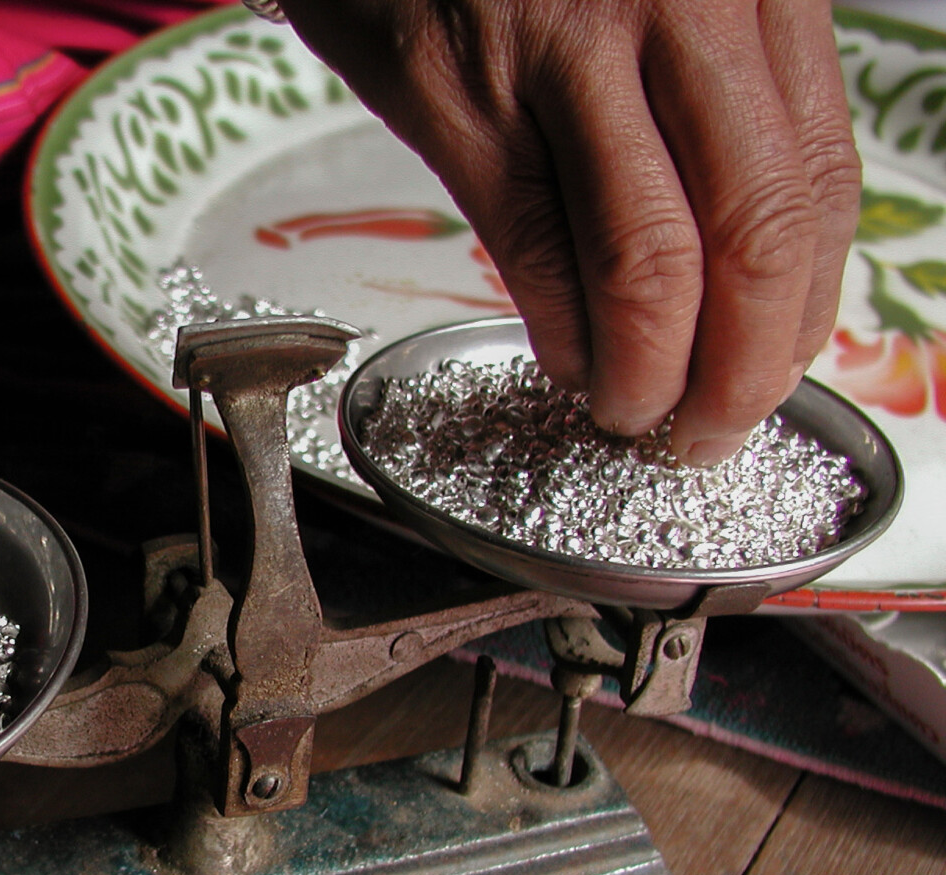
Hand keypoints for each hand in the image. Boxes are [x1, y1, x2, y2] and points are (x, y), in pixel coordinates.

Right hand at [279, 0, 860, 464]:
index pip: (816, 179)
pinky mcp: (461, 94)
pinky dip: (560, 331)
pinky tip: (567, 362)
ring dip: (644, 371)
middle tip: (707, 429)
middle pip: (752, 231)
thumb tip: (742, 254)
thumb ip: (719, 93)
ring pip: (648, 258)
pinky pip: (533, 245)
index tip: (774, 369)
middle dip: (739, 367)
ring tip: (630, 412)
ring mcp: (565, 48)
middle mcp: (679, 4)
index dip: (803, 306)